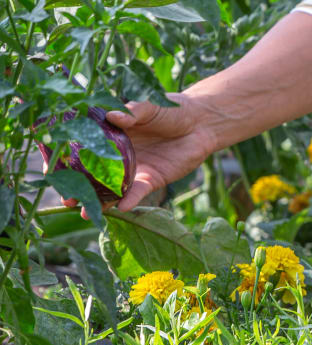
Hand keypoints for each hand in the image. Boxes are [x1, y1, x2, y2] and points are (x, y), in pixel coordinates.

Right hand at [60, 92, 218, 216]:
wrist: (201, 124)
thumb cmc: (171, 110)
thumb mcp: (149, 107)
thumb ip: (132, 112)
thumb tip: (113, 116)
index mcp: (109, 135)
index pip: (83, 148)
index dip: (67, 159)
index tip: (52, 170)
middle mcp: (118, 155)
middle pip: (93, 174)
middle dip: (78, 187)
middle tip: (65, 198)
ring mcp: (134, 169)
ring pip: (111, 188)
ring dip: (98, 201)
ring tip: (83, 211)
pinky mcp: (152, 179)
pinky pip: (138, 192)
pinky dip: (130, 200)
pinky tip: (121, 207)